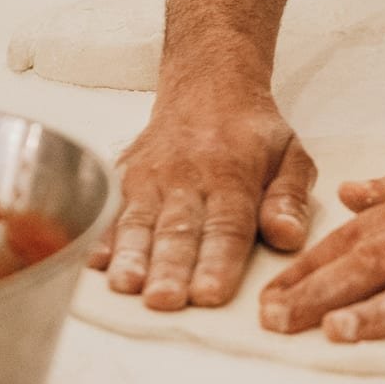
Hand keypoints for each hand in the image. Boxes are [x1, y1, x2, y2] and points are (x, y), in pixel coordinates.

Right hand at [89, 86, 315, 309]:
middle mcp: (187, 177)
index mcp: (233, 175)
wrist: (207, 83)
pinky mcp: (125, 176)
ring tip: (126, 286)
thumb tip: (287, 236)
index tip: (210, 294)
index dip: (218, 262)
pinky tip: (94, 262)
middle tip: (164, 300)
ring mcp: (151, 177)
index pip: (226, 226)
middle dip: (170, 268)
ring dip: (132, 256)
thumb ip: (290, 198)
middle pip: (178, 230)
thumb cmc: (251, 132)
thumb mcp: (290, 155)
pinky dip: (100, 236)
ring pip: (139, 221)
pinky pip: (111, 208)